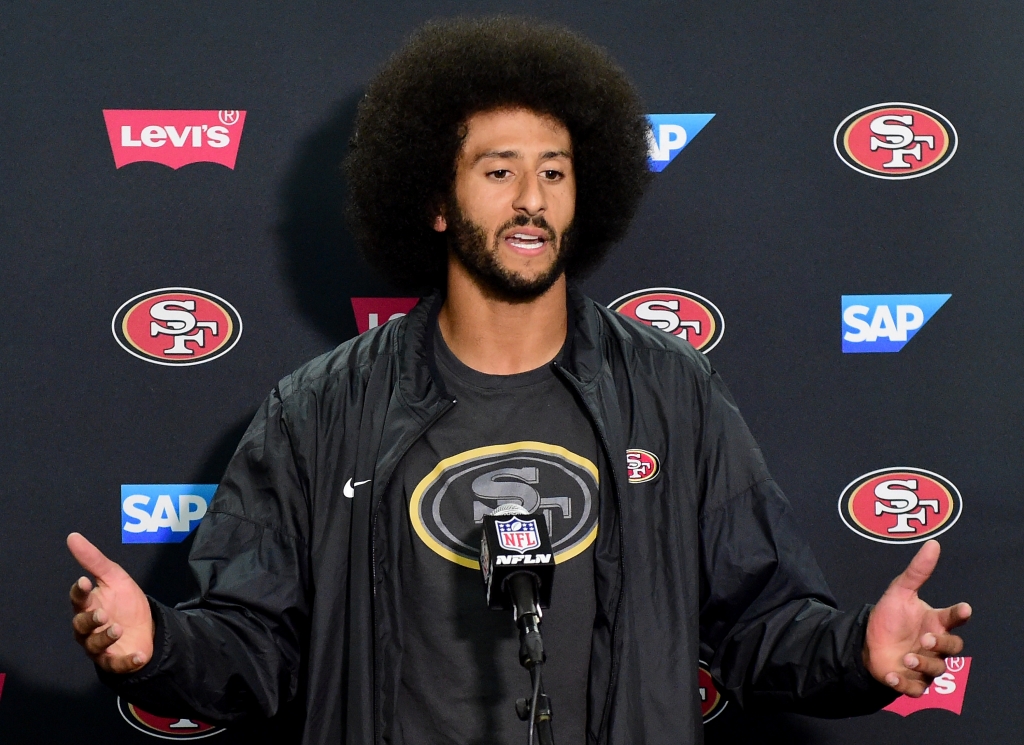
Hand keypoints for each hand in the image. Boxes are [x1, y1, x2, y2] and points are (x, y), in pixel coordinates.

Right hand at [67, 532, 153, 673]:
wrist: (147, 628)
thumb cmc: (126, 603)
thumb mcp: (115, 578)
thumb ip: (94, 560)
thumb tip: (72, 536)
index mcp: (89, 606)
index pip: (78, 599)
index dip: (79, 592)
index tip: (84, 582)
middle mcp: (89, 629)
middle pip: (81, 625)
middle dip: (90, 619)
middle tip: (102, 613)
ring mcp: (101, 647)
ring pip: (95, 646)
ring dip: (105, 637)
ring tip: (118, 628)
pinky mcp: (116, 662)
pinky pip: (118, 665)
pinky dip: (127, 662)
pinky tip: (139, 655)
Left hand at [863, 539, 970, 696]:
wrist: (866, 642)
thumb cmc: (889, 618)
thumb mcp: (898, 592)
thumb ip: (917, 572)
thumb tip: (934, 544)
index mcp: (934, 621)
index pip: (953, 618)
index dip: (959, 613)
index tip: (962, 608)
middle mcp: (934, 644)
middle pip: (953, 647)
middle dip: (943, 643)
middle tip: (926, 638)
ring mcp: (925, 664)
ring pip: (938, 670)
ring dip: (924, 664)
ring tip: (907, 657)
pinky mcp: (911, 682)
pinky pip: (916, 689)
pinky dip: (906, 684)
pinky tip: (892, 675)